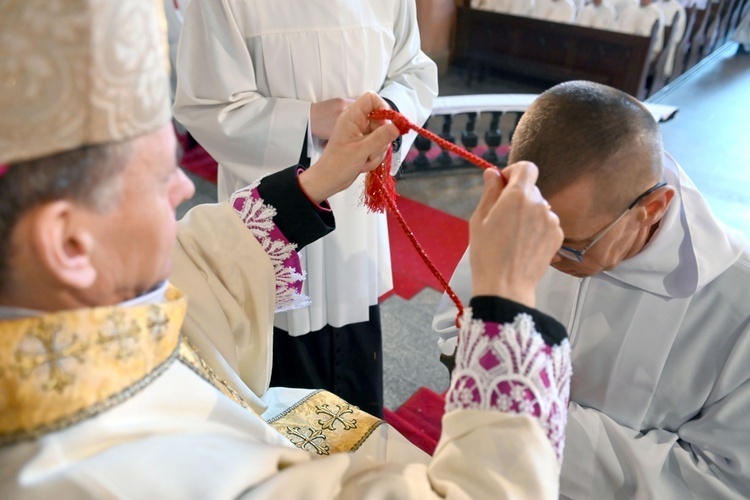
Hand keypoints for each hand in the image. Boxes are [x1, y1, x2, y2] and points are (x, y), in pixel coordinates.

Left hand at [299, 92, 398, 202]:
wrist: (328, 180)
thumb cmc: (338, 164)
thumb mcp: (361, 150)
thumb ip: (380, 137)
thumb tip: (397, 127)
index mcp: (352, 117)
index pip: (371, 99)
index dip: (383, 108)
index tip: (388, 124)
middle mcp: (357, 122)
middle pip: (381, 121)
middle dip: (382, 139)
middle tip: (372, 151)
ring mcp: (362, 134)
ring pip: (383, 136)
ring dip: (377, 151)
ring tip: (364, 160)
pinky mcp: (365, 145)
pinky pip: (379, 146)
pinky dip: (375, 157)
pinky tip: (364, 164)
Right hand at [469, 162, 562, 307]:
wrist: (506, 286)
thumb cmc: (487, 254)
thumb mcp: (479, 220)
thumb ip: (490, 193)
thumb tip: (493, 174)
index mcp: (517, 196)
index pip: (527, 168)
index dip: (514, 173)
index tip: (503, 185)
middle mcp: (539, 204)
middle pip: (531, 189)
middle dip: (518, 197)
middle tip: (502, 218)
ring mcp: (551, 220)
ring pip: (539, 207)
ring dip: (528, 214)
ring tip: (513, 236)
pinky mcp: (558, 236)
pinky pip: (547, 223)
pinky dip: (537, 228)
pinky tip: (524, 245)